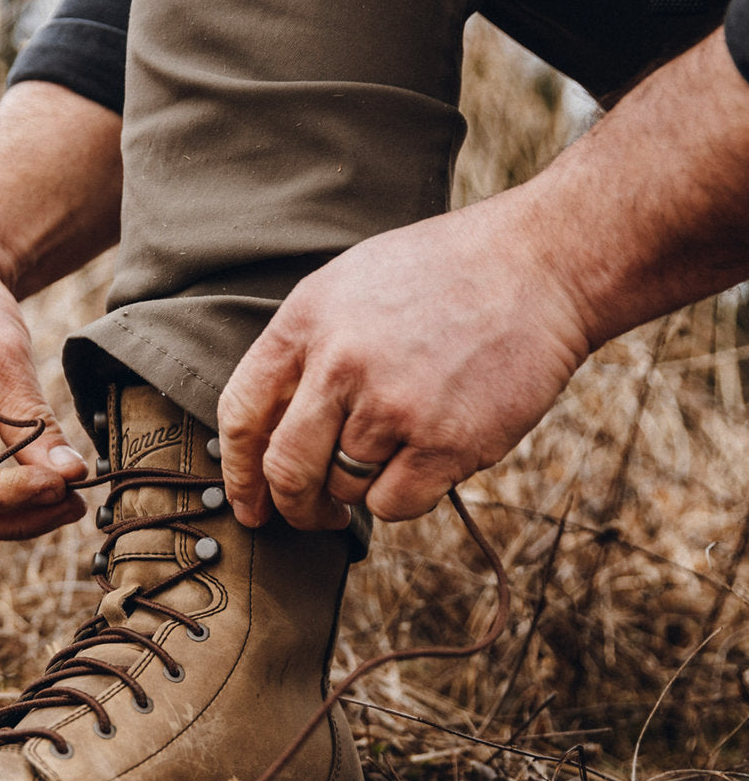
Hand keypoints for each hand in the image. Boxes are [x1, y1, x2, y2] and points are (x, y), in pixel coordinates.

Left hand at [217, 192, 591, 527]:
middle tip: (311, 515)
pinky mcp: (443, 442)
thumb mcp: (348, 287)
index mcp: (304, 322)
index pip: (241, 414)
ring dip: (363, 486)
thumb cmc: (441, 278)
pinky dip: (404, 496)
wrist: (541, 265)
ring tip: (403, 441)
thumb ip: (303, 354)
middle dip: (293, 507)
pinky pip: (394, 504)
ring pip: (345, 488)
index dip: (238, 473)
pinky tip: (428, 458)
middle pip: (286, 470)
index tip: (249, 504)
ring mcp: (391, 405)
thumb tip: (267, 436)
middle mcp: (339, 364)